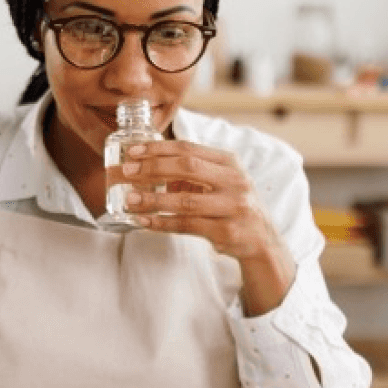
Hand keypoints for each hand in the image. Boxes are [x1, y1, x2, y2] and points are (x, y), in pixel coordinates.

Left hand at [118, 140, 295, 315]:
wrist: (261, 238)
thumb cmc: (231, 205)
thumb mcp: (219, 180)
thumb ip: (191, 171)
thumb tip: (145, 166)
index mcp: (229, 162)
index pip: (188, 148)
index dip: (158, 149)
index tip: (132, 151)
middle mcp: (234, 181)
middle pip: (187, 168)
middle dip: (152, 168)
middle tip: (127, 172)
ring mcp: (232, 206)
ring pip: (185, 201)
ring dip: (153, 200)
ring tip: (129, 200)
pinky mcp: (227, 231)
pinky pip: (187, 226)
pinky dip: (162, 223)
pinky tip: (144, 221)